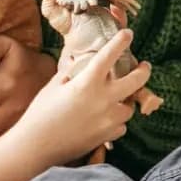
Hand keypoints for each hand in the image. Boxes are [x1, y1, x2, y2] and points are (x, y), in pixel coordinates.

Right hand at [10, 29, 147, 167]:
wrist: (36, 146)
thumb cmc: (41, 113)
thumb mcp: (54, 86)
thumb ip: (71, 72)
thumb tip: (79, 62)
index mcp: (88, 82)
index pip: (109, 55)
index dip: (121, 42)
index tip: (128, 35)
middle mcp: (103, 99)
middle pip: (136, 81)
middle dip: (143, 71)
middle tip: (144, 66)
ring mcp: (108, 119)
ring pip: (130, 106)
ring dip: (126, 100)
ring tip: (116, 98)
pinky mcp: (108, 136)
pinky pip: (121, 125)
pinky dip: (116, 120)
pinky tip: (104, 118)